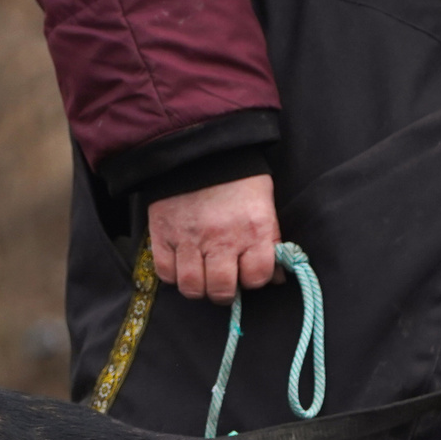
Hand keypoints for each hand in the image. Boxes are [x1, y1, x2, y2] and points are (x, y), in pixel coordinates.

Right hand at [147, 174, 279, 303]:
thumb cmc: (239, 179)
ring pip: (191, 287)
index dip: (253, 279)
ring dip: (198, 288)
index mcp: (253, 230)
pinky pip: (165, 272)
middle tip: (223, 282)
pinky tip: (182, 264)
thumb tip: (277, 277)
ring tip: (201, 276)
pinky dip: (174, 274)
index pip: (256, 278)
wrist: (200, 148)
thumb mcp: (265, 206)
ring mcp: (189, 238)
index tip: (247, 271)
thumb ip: (271, 242)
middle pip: (221, 290)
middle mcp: (221, 238)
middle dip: (224, 291)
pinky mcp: (163, 233)